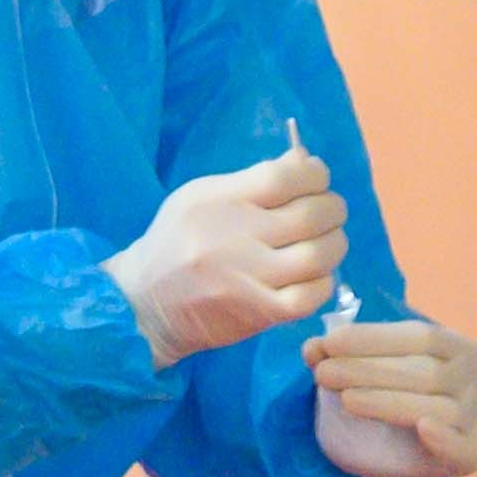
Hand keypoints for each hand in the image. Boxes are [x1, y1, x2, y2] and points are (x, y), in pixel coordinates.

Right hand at [109, 150, 348, 363]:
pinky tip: (314, 276)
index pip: (284, 177)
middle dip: (333, 209)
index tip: (317, 178)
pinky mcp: (255, 313)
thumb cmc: (176, 243)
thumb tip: (305, 163)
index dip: (315, 173)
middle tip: (329, 213)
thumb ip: (252, 181)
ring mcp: (245, 278)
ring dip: (334, 245)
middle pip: (311, 215)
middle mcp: (232, 238)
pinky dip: (323, 283)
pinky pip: (310, 296)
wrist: (142, 304)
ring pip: (318, 256)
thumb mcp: (201, 198)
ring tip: (326, 243)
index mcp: (218, 201)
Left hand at [313, 315, 476, 476]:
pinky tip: (423, 428)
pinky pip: (462, 450)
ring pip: (433, 409)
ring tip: (346, 399)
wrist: (406, 437)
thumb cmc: (392, 386)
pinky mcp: (469, 455)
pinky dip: (445, 440)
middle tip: (324, 373)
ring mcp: (474, 417)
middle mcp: (473, 378)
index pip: (419, 337)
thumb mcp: (368, 363)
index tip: (329, 342)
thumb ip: (341, 353)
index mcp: (457, 346)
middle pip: (424, 372)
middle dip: (369, 371)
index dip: (372, 339)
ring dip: (387, 403)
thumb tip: (312, 347)